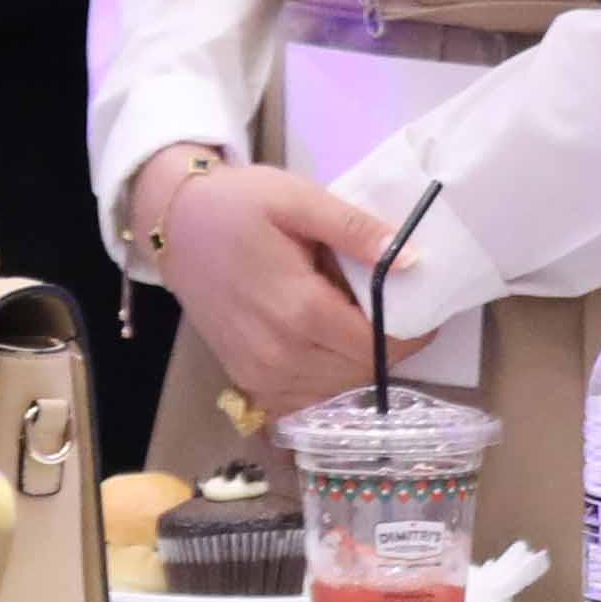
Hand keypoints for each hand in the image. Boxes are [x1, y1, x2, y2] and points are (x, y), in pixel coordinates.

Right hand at [143, 159, 395, 421]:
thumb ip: (355, 230)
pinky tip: (328, 351)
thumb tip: (412, 260)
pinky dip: (325, 384)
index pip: (376, 345)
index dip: (410, 335)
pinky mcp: (246, 379)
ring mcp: (258, 373)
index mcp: (300, 309)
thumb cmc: (238, 205)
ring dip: (357, 367)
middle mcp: (279, 353)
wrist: (174, 226)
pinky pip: (301, 401)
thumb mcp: (299, 199)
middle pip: (358, 372)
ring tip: (358, 325)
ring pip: (334, 392)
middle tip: (394, 314)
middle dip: (387, 349)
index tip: (425, 315)